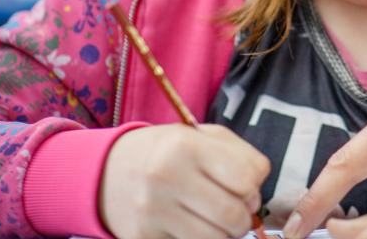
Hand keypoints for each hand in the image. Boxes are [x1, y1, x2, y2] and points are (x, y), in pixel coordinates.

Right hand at [100, 124, 270, 238]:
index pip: (247, 178)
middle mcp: (165, 177)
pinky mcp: (142, 237)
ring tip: (215, 218)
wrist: (109, 171)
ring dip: (224, 233)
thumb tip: (257, 194)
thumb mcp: (203, 137)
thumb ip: (241, 156)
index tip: (245, 186)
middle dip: (243, 216)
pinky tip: (192, 225)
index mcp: (185, 146)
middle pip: (234, 215)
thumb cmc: (168, 152)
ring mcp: (151, 211)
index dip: (254, 186)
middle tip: (235, 208)